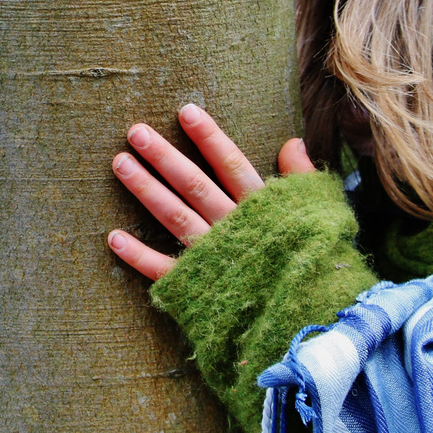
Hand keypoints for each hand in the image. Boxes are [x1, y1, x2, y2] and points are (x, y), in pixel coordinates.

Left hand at [108, 104, 314, 280]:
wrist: (313, 322)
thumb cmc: (319, 265)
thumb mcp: (320, 215)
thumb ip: (302, 178)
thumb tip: (292, 141)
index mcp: (262, 209)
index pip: (230, 164)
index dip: (209, 137)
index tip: (185, 110)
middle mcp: (233, 228)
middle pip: (194, 185)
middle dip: (164, 157)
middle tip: (135, 132)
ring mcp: (212, 257)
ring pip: (174, 216)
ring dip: (145, 189)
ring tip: (119, 163)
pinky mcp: (197, 286)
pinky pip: (163, 270)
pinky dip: (137, 255)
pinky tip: (113, 237)